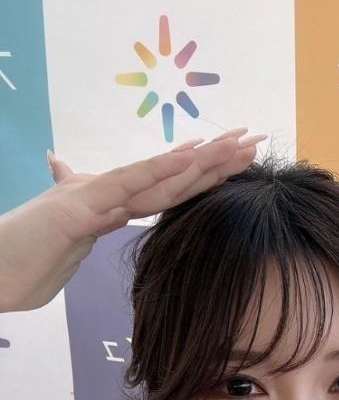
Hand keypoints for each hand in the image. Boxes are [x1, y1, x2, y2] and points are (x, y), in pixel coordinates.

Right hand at [0, 127, 267, 311]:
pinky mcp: (80, 208)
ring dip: (200, 159)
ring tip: (236, 143)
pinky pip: (128, 187)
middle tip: (255, 138)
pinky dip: (158, 172)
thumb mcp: (65, 242)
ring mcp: (94, 197)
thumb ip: (81, 220)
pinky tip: (188, 160)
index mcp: (106, 202)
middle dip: (216, 159)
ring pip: (159, 174)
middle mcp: (105, 192)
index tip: (233, 156)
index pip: (164, 186)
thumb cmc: (22, 260)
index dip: (200, 171)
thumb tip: (86, 196)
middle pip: (173, 175)